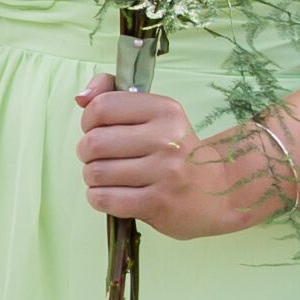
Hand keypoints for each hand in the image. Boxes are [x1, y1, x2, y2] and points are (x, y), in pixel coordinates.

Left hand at [74, 82, 272, 242]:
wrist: (218, 190)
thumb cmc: (177, 151)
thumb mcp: (155, 115)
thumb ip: (114, 96)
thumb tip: (81, 97)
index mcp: (164, 111)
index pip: (103, 107)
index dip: (89, 120)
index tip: (97, 129)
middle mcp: (166, 139)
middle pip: (94, 143)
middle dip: (87, 152)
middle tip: (99, 157)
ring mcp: (164, 173)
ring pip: (96, 173)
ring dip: (93, 177)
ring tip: (107, 177)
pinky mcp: (158, 203)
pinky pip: (105, 199)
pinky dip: (98, 197)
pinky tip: (111, 194)